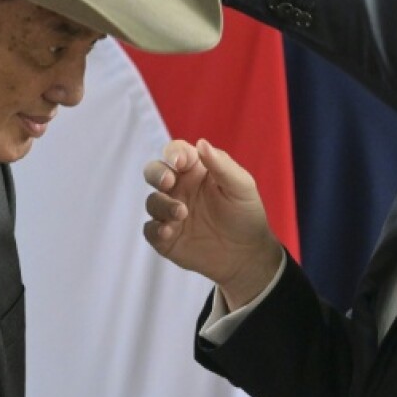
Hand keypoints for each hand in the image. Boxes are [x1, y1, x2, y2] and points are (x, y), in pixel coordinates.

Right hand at [142, 138, 282, 308]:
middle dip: (156, 173)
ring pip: (152, 201)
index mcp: (195, 170)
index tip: (179, 162)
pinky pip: (150, 229)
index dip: (173, 153)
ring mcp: (170, 212)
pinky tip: (169, 232)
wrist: (247, 255)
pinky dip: (155, 229)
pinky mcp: (166, 237)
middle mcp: (179, 188)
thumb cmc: (246, 213)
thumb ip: (222, 165)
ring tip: (182, 213)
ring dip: (162, 205)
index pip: (176, 152)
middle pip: (154, 171)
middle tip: (168, 182)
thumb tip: (201, 142)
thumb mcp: (241, 186)